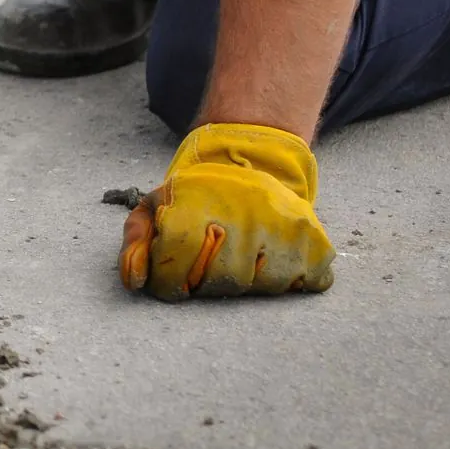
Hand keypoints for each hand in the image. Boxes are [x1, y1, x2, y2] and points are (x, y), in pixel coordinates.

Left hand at [120, 123, 335, 300]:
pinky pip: (307, 282)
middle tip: (205, 268)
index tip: (171, 283)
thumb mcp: (156, 206)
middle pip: (222, 278)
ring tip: (238, 259)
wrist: (251, 163)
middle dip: (206, 284)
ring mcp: (285, 224)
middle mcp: (246, 210)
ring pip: (263, 286)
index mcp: (199, 200)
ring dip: (247, 284)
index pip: (177, 257)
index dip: (169, 281)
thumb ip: (137, 241)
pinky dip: (289, 281)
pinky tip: (271, 260)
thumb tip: (134, 280)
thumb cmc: (196, 196)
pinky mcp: (315, 238)